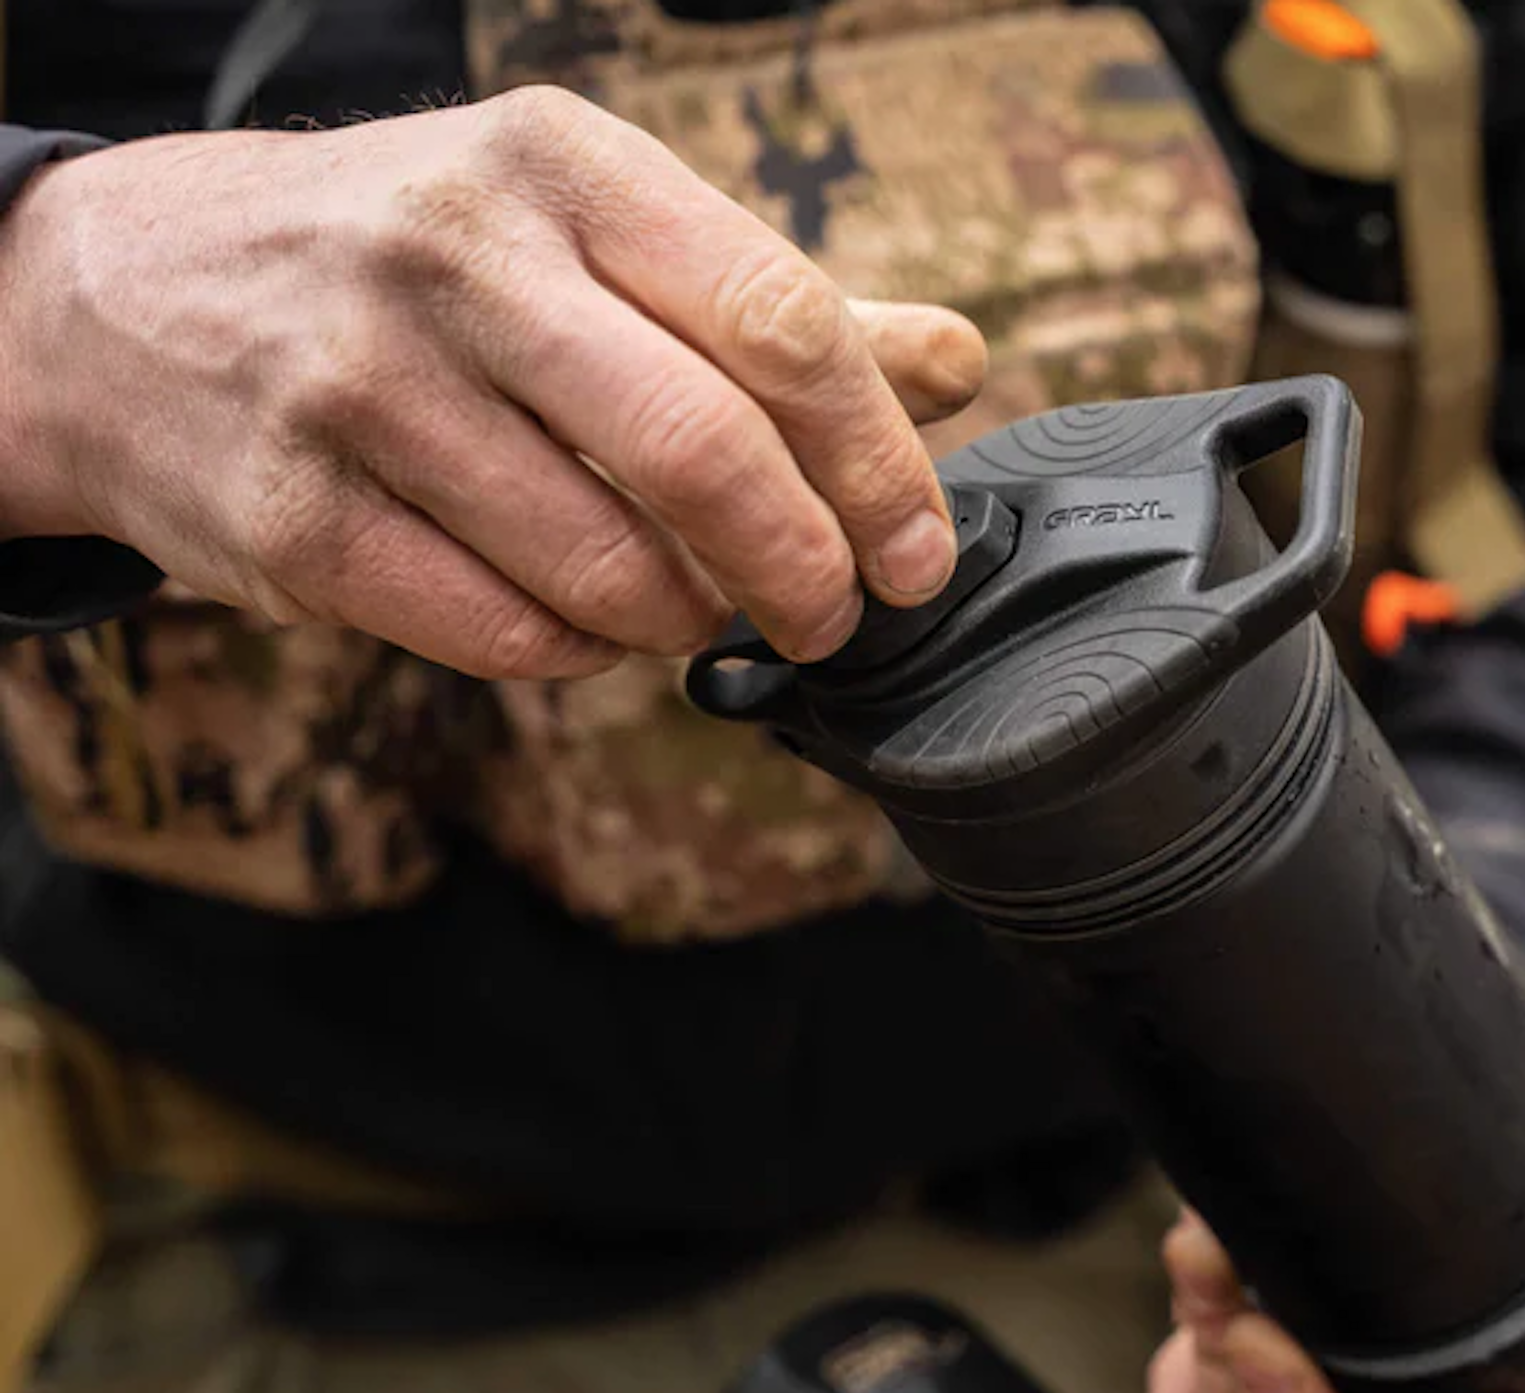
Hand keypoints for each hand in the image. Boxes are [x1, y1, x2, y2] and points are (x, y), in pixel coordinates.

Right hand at [0, 90, 986, 675]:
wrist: (125, 297)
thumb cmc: (411, 270)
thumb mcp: (582, 230)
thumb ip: (769, 303)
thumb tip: (958, 362)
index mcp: (561, 166)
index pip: (780, 321)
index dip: (878, 462)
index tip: (914, 555)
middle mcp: (456, 257)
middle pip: (704, 451)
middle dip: (802, 570)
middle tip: (830, 621)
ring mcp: (359, 386)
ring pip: (605, 565)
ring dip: (683, 620)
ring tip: (689, 610)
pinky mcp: (293, 516)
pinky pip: (503, 632)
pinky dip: (577, 653)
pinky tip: (580, 621)